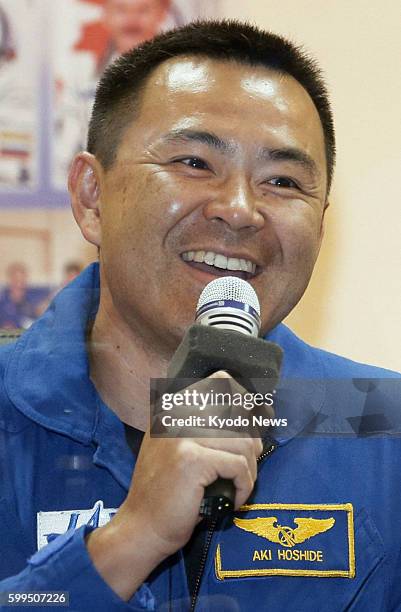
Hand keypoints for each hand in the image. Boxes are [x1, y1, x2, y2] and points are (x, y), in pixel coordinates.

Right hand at [87, 371, 262, 599]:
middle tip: (244, 469)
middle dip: (251, 443)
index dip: (244, 401)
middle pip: (238, 414)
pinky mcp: (192, 459)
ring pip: (243, 443)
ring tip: (238, 487)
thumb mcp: (180, 447)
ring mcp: (182, 435)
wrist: (141, 527)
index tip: (252, 427)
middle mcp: (175, 413)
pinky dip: (244, 486)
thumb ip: (207, 424)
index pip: (220, 381)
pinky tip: (233, 500)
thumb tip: (255, 409)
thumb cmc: (167, 490)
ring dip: (250, 470)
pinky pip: (239, 466)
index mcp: (172, 406)